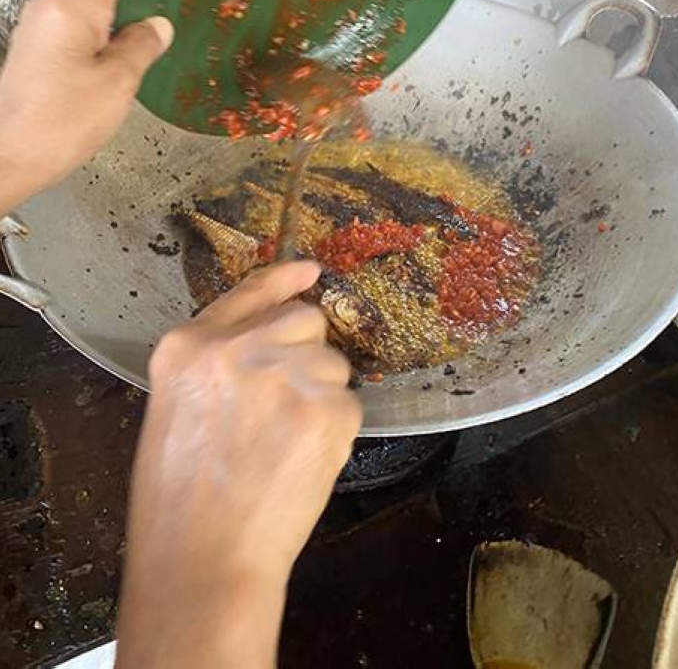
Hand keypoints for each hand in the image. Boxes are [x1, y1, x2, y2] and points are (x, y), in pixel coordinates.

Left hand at [0, 0, 172, 210]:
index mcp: (71, 6)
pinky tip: (124, 64)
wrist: (8, 158)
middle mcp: (50, 7)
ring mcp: (38, 29)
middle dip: (141, 1)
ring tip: (158, 43)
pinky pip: (77, 34)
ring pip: (91, 14)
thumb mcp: (117, 83)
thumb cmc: (63, 121)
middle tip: (181, 14)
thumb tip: (158, 24)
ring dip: (123, 26)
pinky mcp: (35, 52)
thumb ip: (142, 45)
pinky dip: (103, 42)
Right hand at [116, 261, 361, 668]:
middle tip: (280, 409)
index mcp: (187, 346)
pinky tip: (302, 462)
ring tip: (283, 446)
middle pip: (306, 320)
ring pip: (332, 364)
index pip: (248, 293)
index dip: (284, 281)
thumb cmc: (178, 499)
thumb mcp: (175, 410)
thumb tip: (275, 330)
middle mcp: (238, 347)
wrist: (202, 560)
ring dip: (321, 396)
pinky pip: (348, 403)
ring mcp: (285, 373)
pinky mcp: (327, 407)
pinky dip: (335, 430)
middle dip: (305, 354)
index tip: (311, 271)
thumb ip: (216, 363)